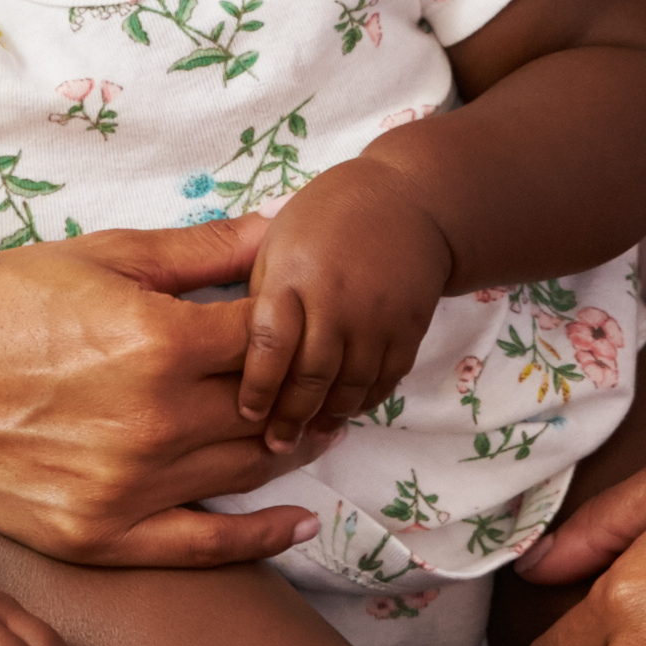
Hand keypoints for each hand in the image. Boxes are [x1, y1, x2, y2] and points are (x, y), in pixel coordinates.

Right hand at [0, 222, 321, 566]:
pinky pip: (202, 547)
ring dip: (293, 448)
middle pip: (269, 407)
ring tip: (318, 429)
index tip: (310, 320)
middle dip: (308, 389)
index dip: (298, 325)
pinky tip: (298, 523)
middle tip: (331, 378)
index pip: (269, 336)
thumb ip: (203, 251)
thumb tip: (280, 232)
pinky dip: (258, 539)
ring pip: (248, 469)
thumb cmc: (4, 300)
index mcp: (159, 341)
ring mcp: (127, 485)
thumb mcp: (106, 256)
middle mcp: (152, 419)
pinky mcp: (99, 535)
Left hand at [236, 162, 455, 448]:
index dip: (256, 386)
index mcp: (293, 274)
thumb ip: (260, 296)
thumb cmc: (327, 218)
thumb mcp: (278, 241)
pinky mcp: (409, 329)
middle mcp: (336, 299)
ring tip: (307, 438)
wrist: (409, 201)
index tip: (246, 414)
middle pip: (310, 374)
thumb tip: (235, 353)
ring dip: (327, 417)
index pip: (269, 343)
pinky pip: (384, 380)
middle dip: (290, 416)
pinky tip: (344, 413)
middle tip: (275, 444)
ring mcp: (377, 317)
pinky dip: (363, 402)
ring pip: (349, 385)